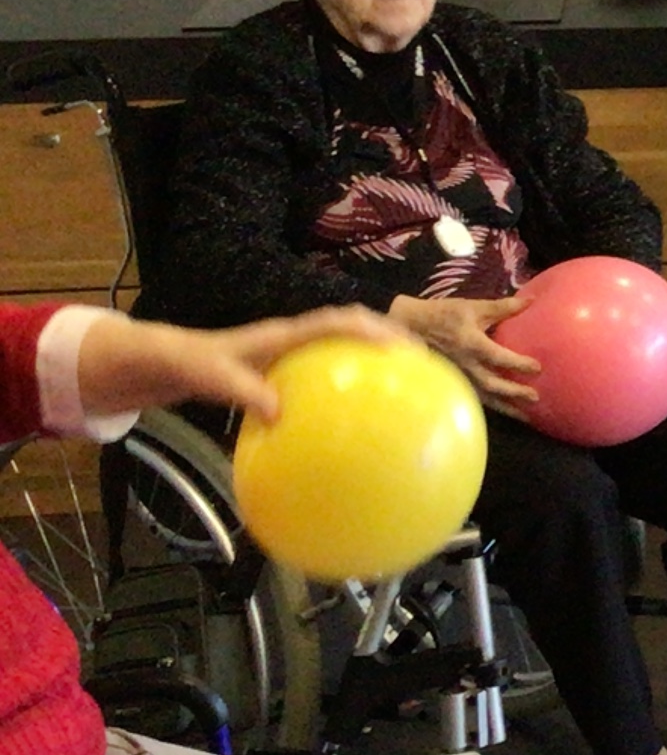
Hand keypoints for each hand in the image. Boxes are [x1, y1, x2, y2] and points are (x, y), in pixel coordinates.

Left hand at [71, 306, 406, 425]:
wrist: (154, 363)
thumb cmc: (179, 363)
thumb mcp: (203, 375)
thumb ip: (237, 388)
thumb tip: (279, 413)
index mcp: (280, 335)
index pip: (336, 322)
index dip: (372, 331)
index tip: (404, 349)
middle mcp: (291, 342)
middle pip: (352, 331)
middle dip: (390, 342)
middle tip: (424, 367)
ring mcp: (287, 360)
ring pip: (341, 354)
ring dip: (372, 367)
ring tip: (402, 395)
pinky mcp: (280, 378)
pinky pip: (323, 382)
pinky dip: (343, 397)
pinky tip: (347, 432)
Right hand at [385, 293, 540, 409]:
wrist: (410, 326)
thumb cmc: (443, 314)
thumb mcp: (473, 307)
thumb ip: (503, 307)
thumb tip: (531, 300)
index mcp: (471, 344)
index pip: (498, 358)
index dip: (518, 364)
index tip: (537, 368)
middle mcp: (465, 365)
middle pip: (492, 384)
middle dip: (514, 392)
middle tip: (535, 397)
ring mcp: (457, 377)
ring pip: (483, 397)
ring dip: (505, 407)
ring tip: (525, 415)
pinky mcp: (452, 382)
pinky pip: (474, 397)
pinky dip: (491, 406)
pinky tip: (504, 411)